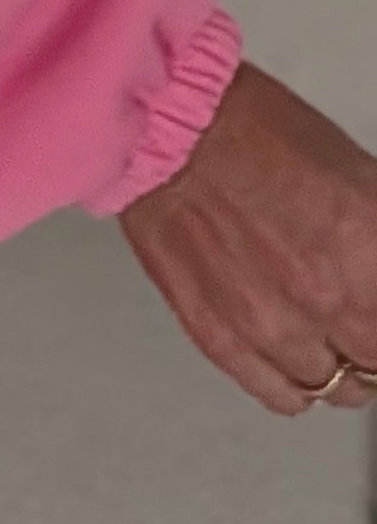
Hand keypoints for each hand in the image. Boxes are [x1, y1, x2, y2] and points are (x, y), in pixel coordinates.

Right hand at [118, 60, 376, 416]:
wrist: (169, 130)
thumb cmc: (254, 134)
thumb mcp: (359, 176)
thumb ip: (375, 237)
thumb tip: (372, 269)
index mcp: (368, 251)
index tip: (373, 304)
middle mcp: (326, 297)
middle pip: (375, 361)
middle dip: (372, 345)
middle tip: (364, 326)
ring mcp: (271, 325)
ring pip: (334, 387)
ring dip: (341, 367)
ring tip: (334, 344)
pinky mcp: (220, 336)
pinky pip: (279, 393)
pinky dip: (296, 386)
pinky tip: (298, 363)